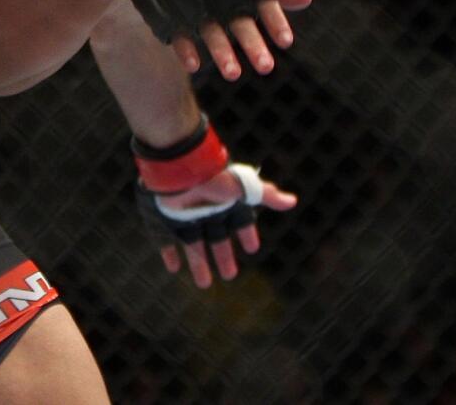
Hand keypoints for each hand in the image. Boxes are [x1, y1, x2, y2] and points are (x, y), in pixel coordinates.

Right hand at [99, 0, 310, 80]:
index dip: (273, 16)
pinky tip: (195, 66)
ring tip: (234, 74)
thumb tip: (307, 0)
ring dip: (219, 48)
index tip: (287, 43)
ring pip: (203, 19)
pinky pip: (169, 21)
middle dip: (250, 39)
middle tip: (267, 68)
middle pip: (233, 8)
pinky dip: (182, 43)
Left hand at [137, 164, 297, 288]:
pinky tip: (174, 268)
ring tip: (204, 284)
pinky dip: (169, 253)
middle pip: (216, 236)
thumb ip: (267, 195)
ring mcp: (182, 214)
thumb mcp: (243, 189)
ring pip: (192, 243)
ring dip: (198, 263)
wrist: (177, 169)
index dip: (246, 234)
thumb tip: (293, 201)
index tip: (252, 248)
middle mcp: (203, 208)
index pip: (238, 221)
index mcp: (223, 201)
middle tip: (230, 275)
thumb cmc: (213, 178)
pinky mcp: (162, 219)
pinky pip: (165, 239)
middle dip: (223, 255)